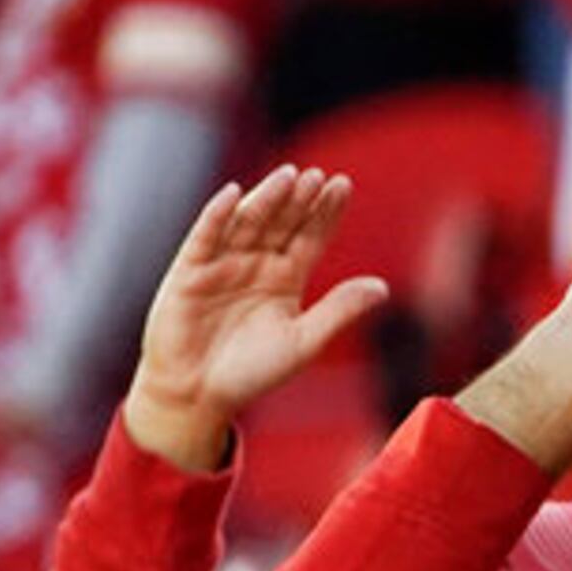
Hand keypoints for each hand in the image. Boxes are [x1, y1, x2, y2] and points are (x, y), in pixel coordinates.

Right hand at [123, 167, 391, 474]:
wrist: (199, 394)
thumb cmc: (252, 371)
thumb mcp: (304, 341)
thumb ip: (339, 311)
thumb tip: (382, 287)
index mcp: (285, 278)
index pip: (310, 237)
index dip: (325, 212)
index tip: (343, 185)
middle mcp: (255, 264)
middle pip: (282, 223)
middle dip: (301, 200)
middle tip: (320, 176)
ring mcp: (222, 264)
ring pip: (248, 224)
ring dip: (267, 199)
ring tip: (290, 177)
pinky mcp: (189, 271)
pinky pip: (205, 237)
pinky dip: (218, 216)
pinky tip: (235, 194)